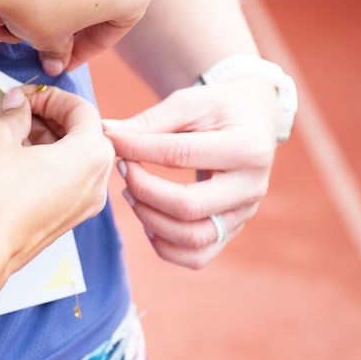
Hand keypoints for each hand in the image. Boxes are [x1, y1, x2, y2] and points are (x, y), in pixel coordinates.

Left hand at [0, 0, 154, 77]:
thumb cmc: (34, 0)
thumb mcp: (50, 39)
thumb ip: (60, 52)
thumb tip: (56, 61)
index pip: (115, 29)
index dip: (85, 50)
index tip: (65, 59)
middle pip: (93, 1)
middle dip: (61, 26)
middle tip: (39, 43)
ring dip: (42, 4)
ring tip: (8, 23)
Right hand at [0, 86, 114, 289]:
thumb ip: (12, 113)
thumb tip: (17, 105)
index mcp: (89, 157)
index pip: (84, 111)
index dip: (54, 98)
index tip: (29, 97)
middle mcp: (95, 185)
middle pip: (86, 136)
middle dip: (54, 119)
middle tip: (22, 113)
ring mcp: (82, 208)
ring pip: (76, 162)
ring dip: (49, 142)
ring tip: (14, 136)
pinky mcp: (64, 222)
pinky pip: (66, 183)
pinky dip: (47, 166)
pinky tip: (15, 163)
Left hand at [103, 74, 279, 269]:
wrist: (254, 120)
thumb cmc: (219, 107)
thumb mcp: (190, 102)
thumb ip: (150, 121)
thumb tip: (106, 132)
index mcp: (246, 148)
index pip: (181, 155)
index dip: (138, 148)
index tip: (111, 139)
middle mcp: (251, 187)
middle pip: (188, 207)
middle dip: (144, 190)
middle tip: (123, 169)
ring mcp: (244, 214)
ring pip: (192, 238)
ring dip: (149, 219)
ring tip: (130, 193)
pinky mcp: (232, 231)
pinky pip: (196, 257)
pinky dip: (164, 245)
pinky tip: (148, 218)